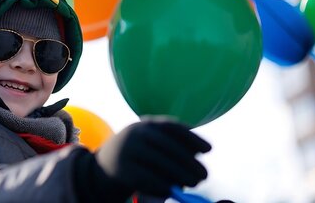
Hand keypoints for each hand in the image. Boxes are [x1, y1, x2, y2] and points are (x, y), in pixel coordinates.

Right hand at [95, 118, 210, 197]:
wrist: (105, 164)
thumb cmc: (140, 155)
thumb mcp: (153, 144)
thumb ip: (174, 147)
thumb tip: (197, 159)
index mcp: (147, 123)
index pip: (172, 127)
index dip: (192, 137)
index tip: (209, 150)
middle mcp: (136, 133)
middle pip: (167, 145)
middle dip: (189, 161)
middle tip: (204, 175)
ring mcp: (127, 149)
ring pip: (158, 162)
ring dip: (180, 174)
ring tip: (193, 183)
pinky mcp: (122, 168)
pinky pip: (146, 178)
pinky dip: (162, 185)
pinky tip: (171, 190)